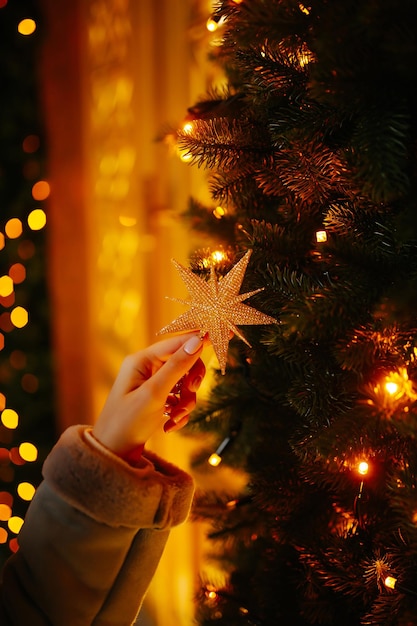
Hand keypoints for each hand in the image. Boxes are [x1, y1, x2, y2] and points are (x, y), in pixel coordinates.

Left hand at [92, 333, 205, 459]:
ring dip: (186, 402)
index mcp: (141, 360)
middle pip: (185, 362)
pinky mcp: (158, 399)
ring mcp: (153, 384)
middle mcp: (147, 368)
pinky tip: (169, 425)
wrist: (114, 455)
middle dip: (192, 382)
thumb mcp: (154, 394)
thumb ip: (177, 366)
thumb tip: (198, 340)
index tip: (225, 334)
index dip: (200, 339)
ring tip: (174, 418)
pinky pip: (180, 398)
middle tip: (191, 393)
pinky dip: (180, 412)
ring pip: (186, 383)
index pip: (177, 342)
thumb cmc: (126, 422)